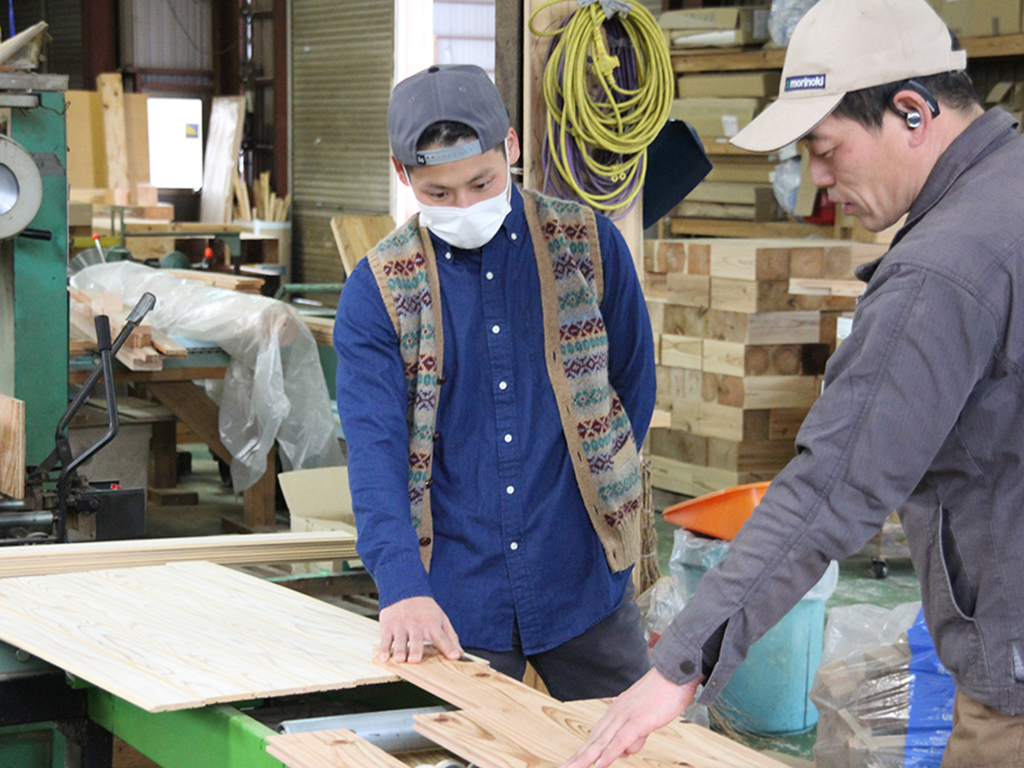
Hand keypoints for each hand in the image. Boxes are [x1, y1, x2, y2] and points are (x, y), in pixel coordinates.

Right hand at [378, 596, 461, 662]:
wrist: (405, 590)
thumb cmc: (425, 609)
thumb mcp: (441, 619)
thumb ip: (450, 637)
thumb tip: (459, 654)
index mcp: (431, 624)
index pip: (441, 637)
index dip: (448, 647)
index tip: (453, 656)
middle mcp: (416, 625)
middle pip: (417, 639)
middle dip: (416, 650)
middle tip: (415, 660)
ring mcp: (401, 626)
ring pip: (399, 640)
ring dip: (399, 650)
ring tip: (400, 659)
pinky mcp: (388, 627)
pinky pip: (385, 640)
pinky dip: (384, 649)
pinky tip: (384, 657)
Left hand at [561, 667, 701, 767]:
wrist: (676, 670)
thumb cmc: (666, 691)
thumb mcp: (646, 715)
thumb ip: (635, 732)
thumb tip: (627, 749)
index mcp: (618, 710)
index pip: (596, 735)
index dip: (583, 750)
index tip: (572, 761)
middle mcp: (617, 713)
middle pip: (593, 740)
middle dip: (578, 757)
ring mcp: (626, 716)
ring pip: (601, 742)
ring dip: (586, 759)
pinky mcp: (638, 721)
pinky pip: (620, 741)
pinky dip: (609, 754)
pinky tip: (599, 765)